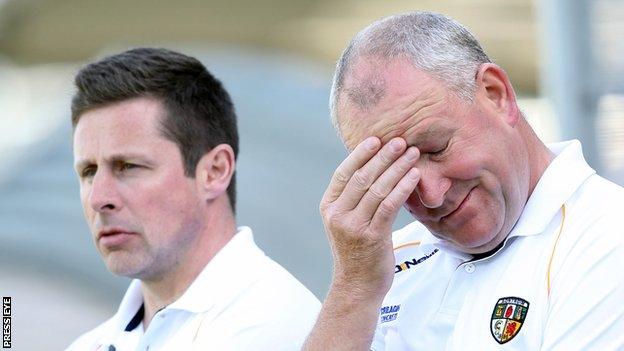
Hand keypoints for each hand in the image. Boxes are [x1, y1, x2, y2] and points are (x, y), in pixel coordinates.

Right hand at [320, 136, 420, 298]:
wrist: (357, 286)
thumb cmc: (357, 251)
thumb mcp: (346, 222)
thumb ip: (353, 199)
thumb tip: (373, 168)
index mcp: (329, 207)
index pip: (343, 173)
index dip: (360, 154)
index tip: (376, 139)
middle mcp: (338, 215)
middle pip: (362, 177)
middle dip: (383, 156)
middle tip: (400, 140)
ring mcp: (354, 226)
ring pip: (378, 189)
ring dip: (397, 168)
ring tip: (412, 154)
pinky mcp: (372, 237)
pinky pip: (390, 205)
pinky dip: (403, 187)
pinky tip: (415, 175)